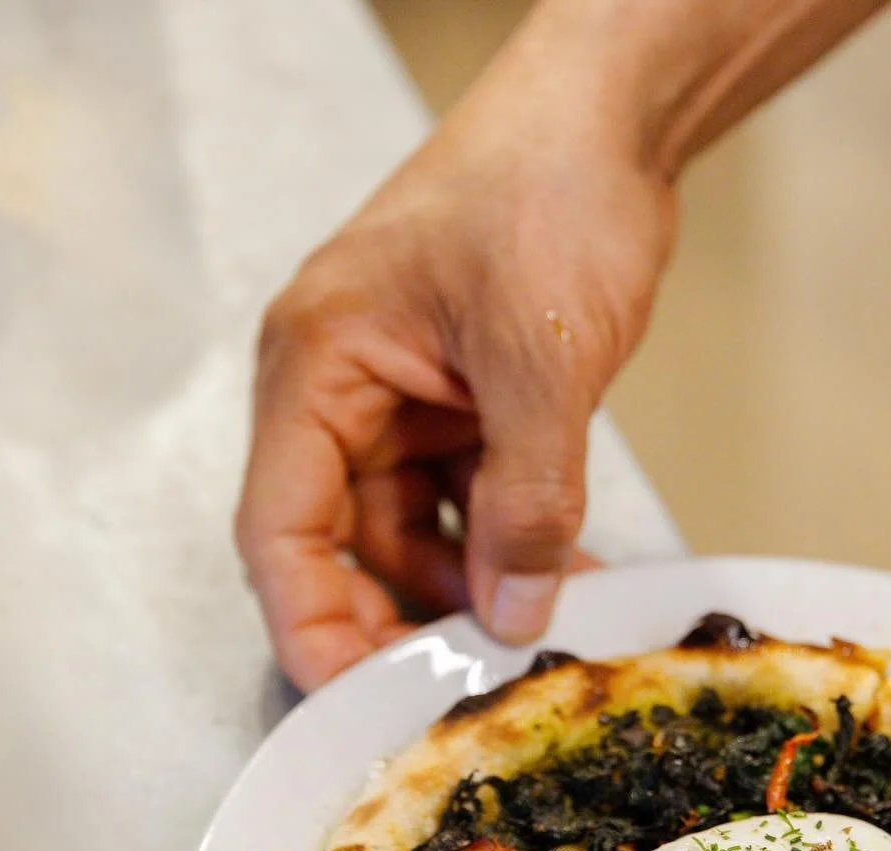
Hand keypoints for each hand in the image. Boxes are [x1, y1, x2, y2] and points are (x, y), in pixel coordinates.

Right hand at [235, 56, 676, 689]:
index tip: (354, 695)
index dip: (310, 623)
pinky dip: (505, 543)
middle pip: (338, 543)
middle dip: (396, 614)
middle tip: (456, 677)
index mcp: (316, 365)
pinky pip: (463, 499)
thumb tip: (513, 612)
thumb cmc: (546, 185)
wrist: (610, 115)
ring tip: (536, 620)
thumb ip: (527, 499)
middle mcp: (341, 389)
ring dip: (468, 584)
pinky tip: (559, 573)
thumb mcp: (541, 359)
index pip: (281, 528)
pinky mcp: (455, 402)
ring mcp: (398, 397)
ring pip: (408, 532)